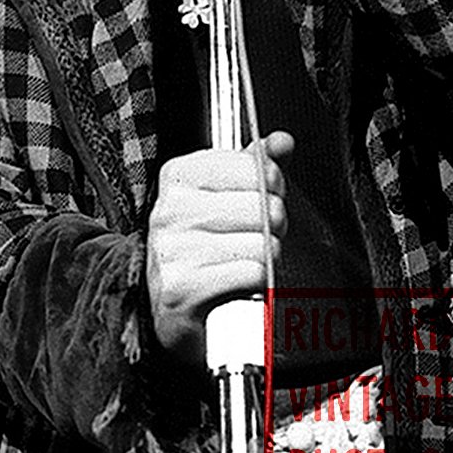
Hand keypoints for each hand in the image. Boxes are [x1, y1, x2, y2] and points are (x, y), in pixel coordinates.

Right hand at [145, 129, 293, 364]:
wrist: (170, 311)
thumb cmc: (203, 251)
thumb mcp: (225, 198)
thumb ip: (255, 166)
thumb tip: (282, 141)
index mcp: (179, 175)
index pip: (254, 167)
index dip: (272, 187)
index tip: (261, 200)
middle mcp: (171, 208)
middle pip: (263, 206)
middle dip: (273, 227)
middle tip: (256, 238)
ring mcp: (172, 248)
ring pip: (261, 242)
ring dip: (266, 258)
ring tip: (246, 262)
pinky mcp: (182, 287)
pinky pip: (251, 273)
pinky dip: (257, 283)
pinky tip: (241, 284)